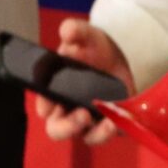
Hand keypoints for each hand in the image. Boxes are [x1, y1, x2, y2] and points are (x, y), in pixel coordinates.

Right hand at [37, 17, 136, 146]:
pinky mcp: (110, 124)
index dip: (45, 107)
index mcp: (55, 90)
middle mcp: (68, 109)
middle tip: (82, 116)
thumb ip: (76, 31)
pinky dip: (118, 129)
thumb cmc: (95, 49)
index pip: (44, 105)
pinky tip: (124, 118)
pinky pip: (112, 134)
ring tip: (109, 122)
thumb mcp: (87, 35)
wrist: (123, 56)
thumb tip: (67, 31)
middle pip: (58, 129)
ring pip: (87, 136)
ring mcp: (90, 120)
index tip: (51, 106)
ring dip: (98, 133)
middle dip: (68, 127)